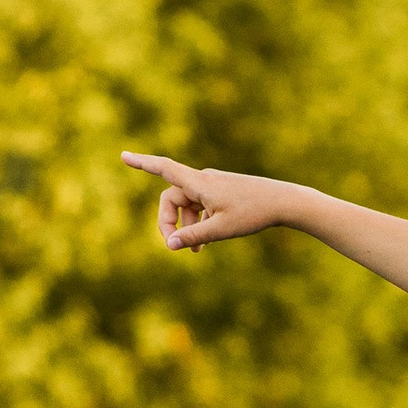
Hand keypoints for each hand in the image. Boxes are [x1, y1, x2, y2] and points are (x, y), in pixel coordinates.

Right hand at [119, 153, 291, 251]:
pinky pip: (201, 207)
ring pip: (187, 205)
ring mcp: (213, 186)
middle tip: (174, 247)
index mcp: (199, 183)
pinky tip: (209, 242)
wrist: (284, 201)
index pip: (163, 169)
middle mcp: (203, 180)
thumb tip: (170, 245)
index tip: (123, 155)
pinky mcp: (222, 193)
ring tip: (197, 251)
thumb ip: (194, 237)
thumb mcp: (221, 229)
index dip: (142, 163)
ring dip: (187, 227)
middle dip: (169, 222)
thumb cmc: (254, 213)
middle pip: (172, 199)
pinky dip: (200, 223)